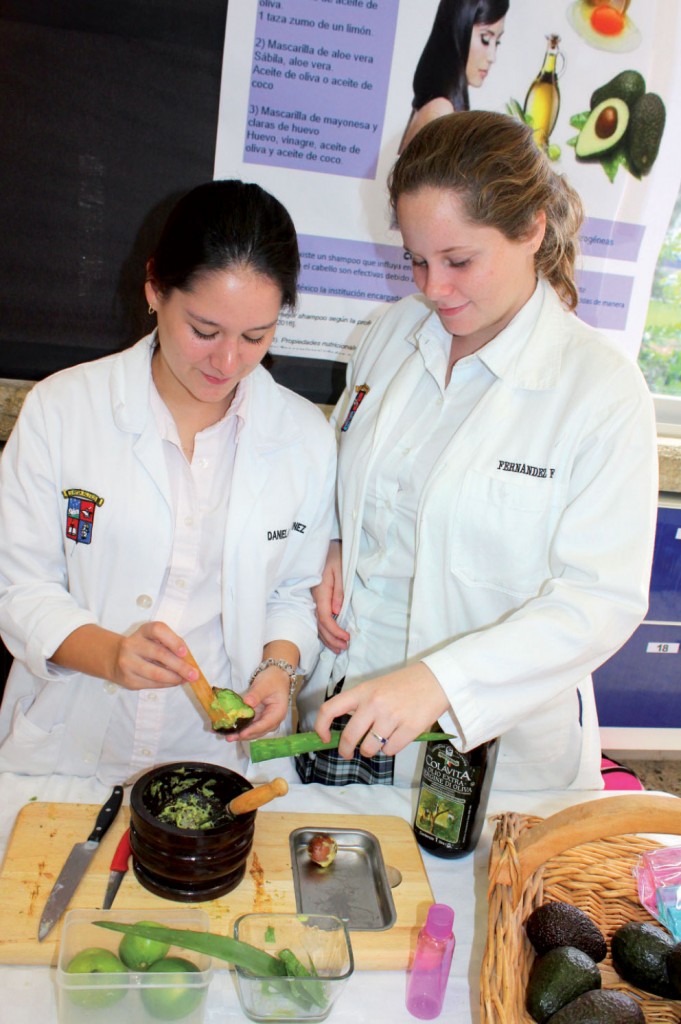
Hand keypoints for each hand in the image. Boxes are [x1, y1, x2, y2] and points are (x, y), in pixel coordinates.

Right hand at [110, 622, 200, 690]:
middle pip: (159, 654)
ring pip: (155, 672)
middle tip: (194, 674)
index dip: (173, 640)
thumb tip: (189, 661)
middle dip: (180, 666)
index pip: (158, 630)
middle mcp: (132, 644)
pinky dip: (166, 684)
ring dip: (174, 678)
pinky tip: (174, 682)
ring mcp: (127, 662)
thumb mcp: (154, 639)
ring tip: (185, 679)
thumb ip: (170, 645)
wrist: (114, 658)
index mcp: (143, 631)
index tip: (185, 652)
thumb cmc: (144, 647)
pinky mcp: (127, 679)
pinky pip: (151, 684)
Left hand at [227, 665, 289, 740]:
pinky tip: (230, 729)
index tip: (241, 733)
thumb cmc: (273, 680)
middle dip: (243, 735)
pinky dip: (241, 727)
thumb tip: (246, 703)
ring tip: (226, 736)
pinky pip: (250, 725)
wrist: (277, 676)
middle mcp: (273, 720)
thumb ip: (256, 694)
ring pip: (253, 730)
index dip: (252, 730)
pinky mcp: (259, 718)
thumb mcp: (264, 685)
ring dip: (240, 733)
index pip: (264, 725)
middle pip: (258, 731)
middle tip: (229, 737)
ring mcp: (266, 720)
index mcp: (277, 713)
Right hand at [313, 540, 349, 653]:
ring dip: (327, 638)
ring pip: (318, 623)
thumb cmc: (335, 556)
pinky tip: (330, 637)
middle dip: (332, 639)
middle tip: (344, 648)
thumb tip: (337, 611)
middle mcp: (316, 598)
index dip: (335, 631)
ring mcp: (315, 599)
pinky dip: (324, 630)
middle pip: (320, 625)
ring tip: (338, 649)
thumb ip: (339, 591)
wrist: (324, 547)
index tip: (347, 638)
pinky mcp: (317, 598)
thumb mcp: (340, 570)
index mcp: (322, 592)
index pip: (325, 618)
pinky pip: (319, 618)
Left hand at [314, 663, 449, 758]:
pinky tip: (397, 737)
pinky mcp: (410, 728)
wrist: (436, 679)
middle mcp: (374, 704)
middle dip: (346, 750)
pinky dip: (391, 749)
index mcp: (363, 691)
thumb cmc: (404, 684)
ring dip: (372, 750)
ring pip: (370, 748)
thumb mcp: (376, 687)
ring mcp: (392, 716)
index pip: (330, 708)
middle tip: (348, 753)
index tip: (324, 737)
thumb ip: (360, 705)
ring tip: (380, 740)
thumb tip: (345, 733)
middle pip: (350, 737)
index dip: (321, 726)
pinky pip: (390, 750)